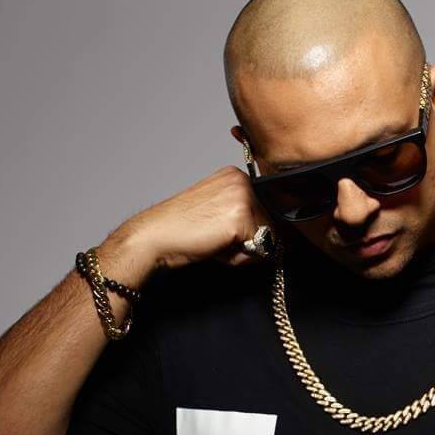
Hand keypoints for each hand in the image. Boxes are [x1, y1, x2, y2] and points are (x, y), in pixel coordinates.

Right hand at [117, 165, 279, 271]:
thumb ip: (246, 214)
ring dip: (244, 250)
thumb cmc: (182, 229)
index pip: (267, 209)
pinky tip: (216, 247)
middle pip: (270, 224)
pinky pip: (258, 250)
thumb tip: (279, 234)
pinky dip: (239, 258)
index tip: (225, 231)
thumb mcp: (218, 211)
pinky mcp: (240, 219)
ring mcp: (242, 198)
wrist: (155, 237)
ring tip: (215, 242)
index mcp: (236, 176)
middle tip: (215, 238)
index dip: (251, 228)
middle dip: (248, 240)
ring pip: (267, 238)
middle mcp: (242, 181)